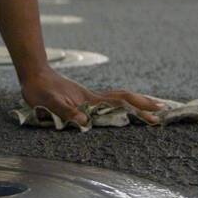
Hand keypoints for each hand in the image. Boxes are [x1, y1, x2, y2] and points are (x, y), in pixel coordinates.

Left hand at [20, 68, 164, 127]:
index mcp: (90, 100)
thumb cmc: (40, 89)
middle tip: (164, 111)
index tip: (156, 113)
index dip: (138, 107)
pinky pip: (107, 103)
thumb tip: (85, 123)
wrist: (33, 74)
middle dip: (144, 105)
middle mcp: (93, 99)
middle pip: (125, 100)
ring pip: (118, 100)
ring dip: (135, 104)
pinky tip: (124, 109)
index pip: (120, 103)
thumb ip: (65, 111)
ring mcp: (89, 99)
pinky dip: (121, 105)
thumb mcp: (49, 102)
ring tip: (151, 109)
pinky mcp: (82, 100)